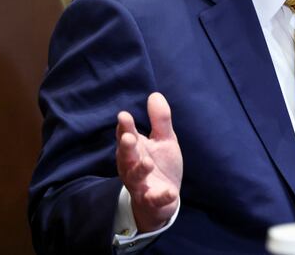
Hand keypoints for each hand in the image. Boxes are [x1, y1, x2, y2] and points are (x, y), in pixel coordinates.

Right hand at [116, 93, 182, 232]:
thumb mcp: (164, 140)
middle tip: (128, 137)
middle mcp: (132, 166)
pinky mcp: (151, 200)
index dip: (125, 127)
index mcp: (135, 149)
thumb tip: (155, 94)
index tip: (124, 116)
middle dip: (126, 147)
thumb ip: (160, 120)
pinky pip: (154, 199)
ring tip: (147, 162)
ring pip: (135, 178)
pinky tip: (170, 193)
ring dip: (140, 170)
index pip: (127, 136)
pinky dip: (162, 196)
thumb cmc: (160, 165)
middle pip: (126, 156)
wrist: (163, 200)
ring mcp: (141, 185)